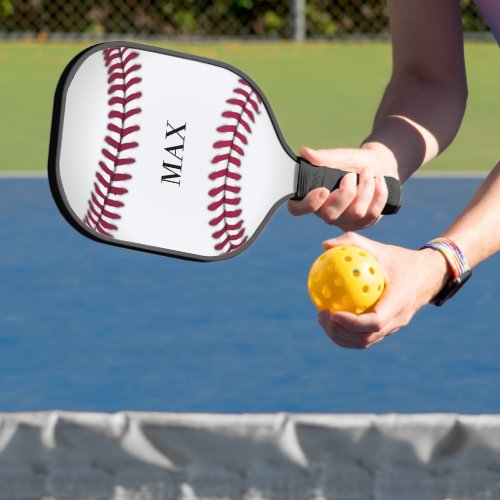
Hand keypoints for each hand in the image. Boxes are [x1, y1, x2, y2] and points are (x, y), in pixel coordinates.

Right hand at [288, 145, 396, 230]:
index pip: (297, 209)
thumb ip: (324, 157)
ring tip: (368, 172)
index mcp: (312, 196)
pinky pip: (372, 214)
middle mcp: (324, 212)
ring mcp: (343, 221)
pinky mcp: (361, 224)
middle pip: (330, 215)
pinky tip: (379, 181)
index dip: (308, 204)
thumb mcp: (341, 156)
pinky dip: (379, 193)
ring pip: (355, 213)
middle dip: (346, 192)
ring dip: (366, 188)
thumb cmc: (354, 162)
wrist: (379, 166)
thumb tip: (305, 152)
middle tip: (351, 175)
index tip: (323, 190)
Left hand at [316, 232, 450, 348]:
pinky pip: (366, 337)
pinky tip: (331, 318)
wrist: (429, 275)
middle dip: (340, 332)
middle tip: (321, 315)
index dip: (352, 323)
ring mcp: (394, 327)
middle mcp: (398, 319)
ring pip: (365, 342)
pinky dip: (347, 334)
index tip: (332, 313)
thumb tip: (324, 245)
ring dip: (341, 336)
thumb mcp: (380, 248)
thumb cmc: (401, 259)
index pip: (375, 322)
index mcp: (399, 301)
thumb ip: (353, 243)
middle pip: (366, 338)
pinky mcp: (389, 329)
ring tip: (322, 319)